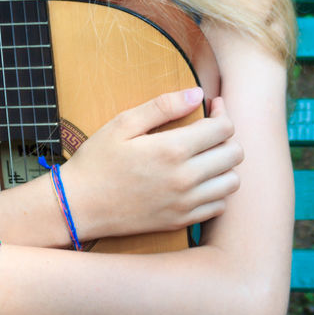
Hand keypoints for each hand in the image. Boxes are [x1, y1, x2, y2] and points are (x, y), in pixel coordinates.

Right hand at [63, 88, 242, 240]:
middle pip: (235, 154)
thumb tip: (198, 93)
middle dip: (227, 136)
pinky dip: (217, 191)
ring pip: (232, 182)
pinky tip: (200, 180)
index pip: (223, 128)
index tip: (212, 107)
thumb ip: (163, 106)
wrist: (78, 205)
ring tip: (207, 155)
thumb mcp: (123, 123)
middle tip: (210, 129)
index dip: (222, 113)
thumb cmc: (97, 160)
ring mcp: (185, 204)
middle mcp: (185, 179)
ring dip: (225, 165)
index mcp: (172, 150)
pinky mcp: (181, 221)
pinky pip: (219, 206)